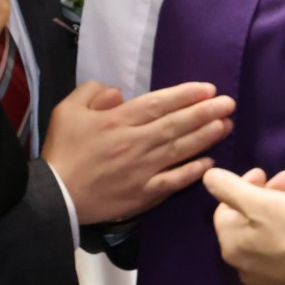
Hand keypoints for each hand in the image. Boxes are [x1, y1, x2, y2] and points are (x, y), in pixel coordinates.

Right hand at [44, 79, 235, 224]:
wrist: (55, 195)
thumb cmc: (62, 150)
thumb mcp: (67, 110)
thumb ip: (93, 92)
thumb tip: (119, 93)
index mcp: (118, 120)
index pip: (159, 104)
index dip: (185, 95)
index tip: (208, 89)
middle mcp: (135, 142)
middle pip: (176, 124)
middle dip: (205, 113)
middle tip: (229, 104)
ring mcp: (142, 170)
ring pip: (180, 150)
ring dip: (205, 137)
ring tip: (227, 125)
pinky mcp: (143, 193)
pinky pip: (173, 181)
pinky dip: (192, 172)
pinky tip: (210, 162)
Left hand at [204, 166, 284, 284]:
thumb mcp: (260, 203)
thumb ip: (230, 188)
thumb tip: (209, 177)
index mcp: (232, 243)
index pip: (227, 209)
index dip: (243, 186)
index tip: (264, 173)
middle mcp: (246, 261)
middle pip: (257, 217)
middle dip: (278, 192)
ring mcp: (272, 272)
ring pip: (283, 228)